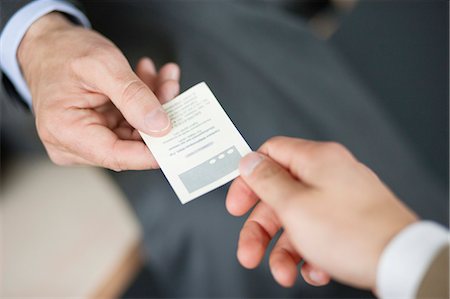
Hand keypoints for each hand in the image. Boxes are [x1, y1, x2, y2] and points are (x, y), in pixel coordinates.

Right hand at [18, 12, 179, 169]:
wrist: (48, 43)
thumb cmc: (62, 51)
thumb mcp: (102, 65)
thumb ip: (133, 96)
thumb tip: (160, 126)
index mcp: (65, 131)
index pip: (116, 156)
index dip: (151, 152)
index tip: (179, 140)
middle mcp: (74, 143)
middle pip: (130, 143)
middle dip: (158, 117)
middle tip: (172, 89)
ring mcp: (87, 138)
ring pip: (136, 131)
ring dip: (155, 104)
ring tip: (165, 78)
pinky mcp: (99, 130)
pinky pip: (131, 122)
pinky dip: (145, 101)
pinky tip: (152, 78)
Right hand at [226, 137, 417, 289]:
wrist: (402, 261)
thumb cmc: (353, 232)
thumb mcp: (294, 206)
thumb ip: (266, 181)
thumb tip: (249, 162)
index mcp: (316, 160)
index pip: (270, 154)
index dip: (248, 178)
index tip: (238, 204)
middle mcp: (329, 175)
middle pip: (279, 194)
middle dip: (260, 228)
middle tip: (250, 252)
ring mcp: (341, 198)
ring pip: (297, 219)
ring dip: (284, 250)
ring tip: (284, 273)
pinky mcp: (350, 221)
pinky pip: (318, 233)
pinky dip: (309, 253)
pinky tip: (314, 270)